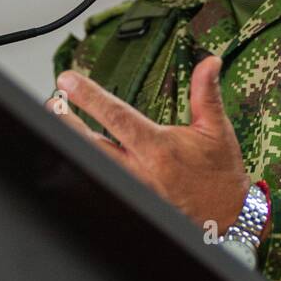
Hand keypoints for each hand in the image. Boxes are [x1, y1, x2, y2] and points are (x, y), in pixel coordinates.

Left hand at [46, 55, 251, 234]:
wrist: (228, 217)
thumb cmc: (220, 174)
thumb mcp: (216, 129)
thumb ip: (205, 93)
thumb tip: (208, 63)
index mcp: (159, 149)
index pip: (117, 117)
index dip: (89, 97)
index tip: (68, 81)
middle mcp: (140, 171)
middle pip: (91, 144)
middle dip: (66, 122)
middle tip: (52, 101)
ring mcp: (132, 190)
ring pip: (92, 164)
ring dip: (73, 143)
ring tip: (58, 121)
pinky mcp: (131, 202)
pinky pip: (101, 184)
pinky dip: (86, 169)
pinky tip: (73, 156)